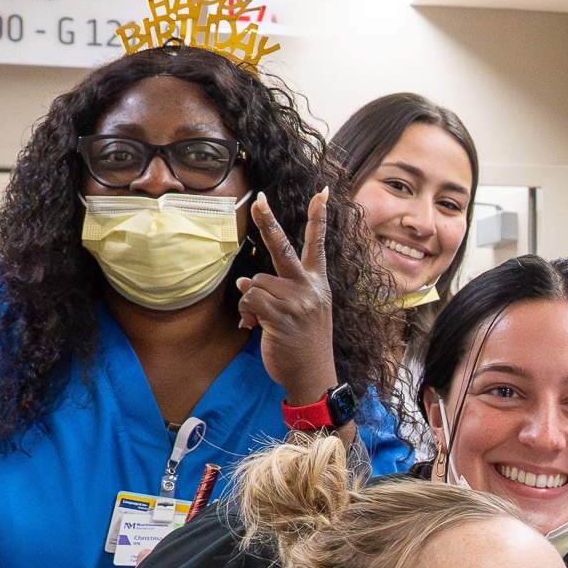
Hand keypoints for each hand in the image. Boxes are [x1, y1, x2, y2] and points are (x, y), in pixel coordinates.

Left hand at [241, 190, 337, 402]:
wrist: (313, 375)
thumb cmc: (305, 342)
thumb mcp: (303, 311)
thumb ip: (280, 291)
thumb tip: (245, 284)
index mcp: (318, 283)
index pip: (319, 244)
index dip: (319, 217)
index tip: (322, 192)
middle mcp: (310, 287)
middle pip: (283, 248)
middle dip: (268, 222)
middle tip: (258, 200)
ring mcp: (297, 301)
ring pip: (256, 282)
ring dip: (250, 300)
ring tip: (259, 320)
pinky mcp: (282, 316)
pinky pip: (251, 300)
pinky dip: (246, 312)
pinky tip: (252, 325)